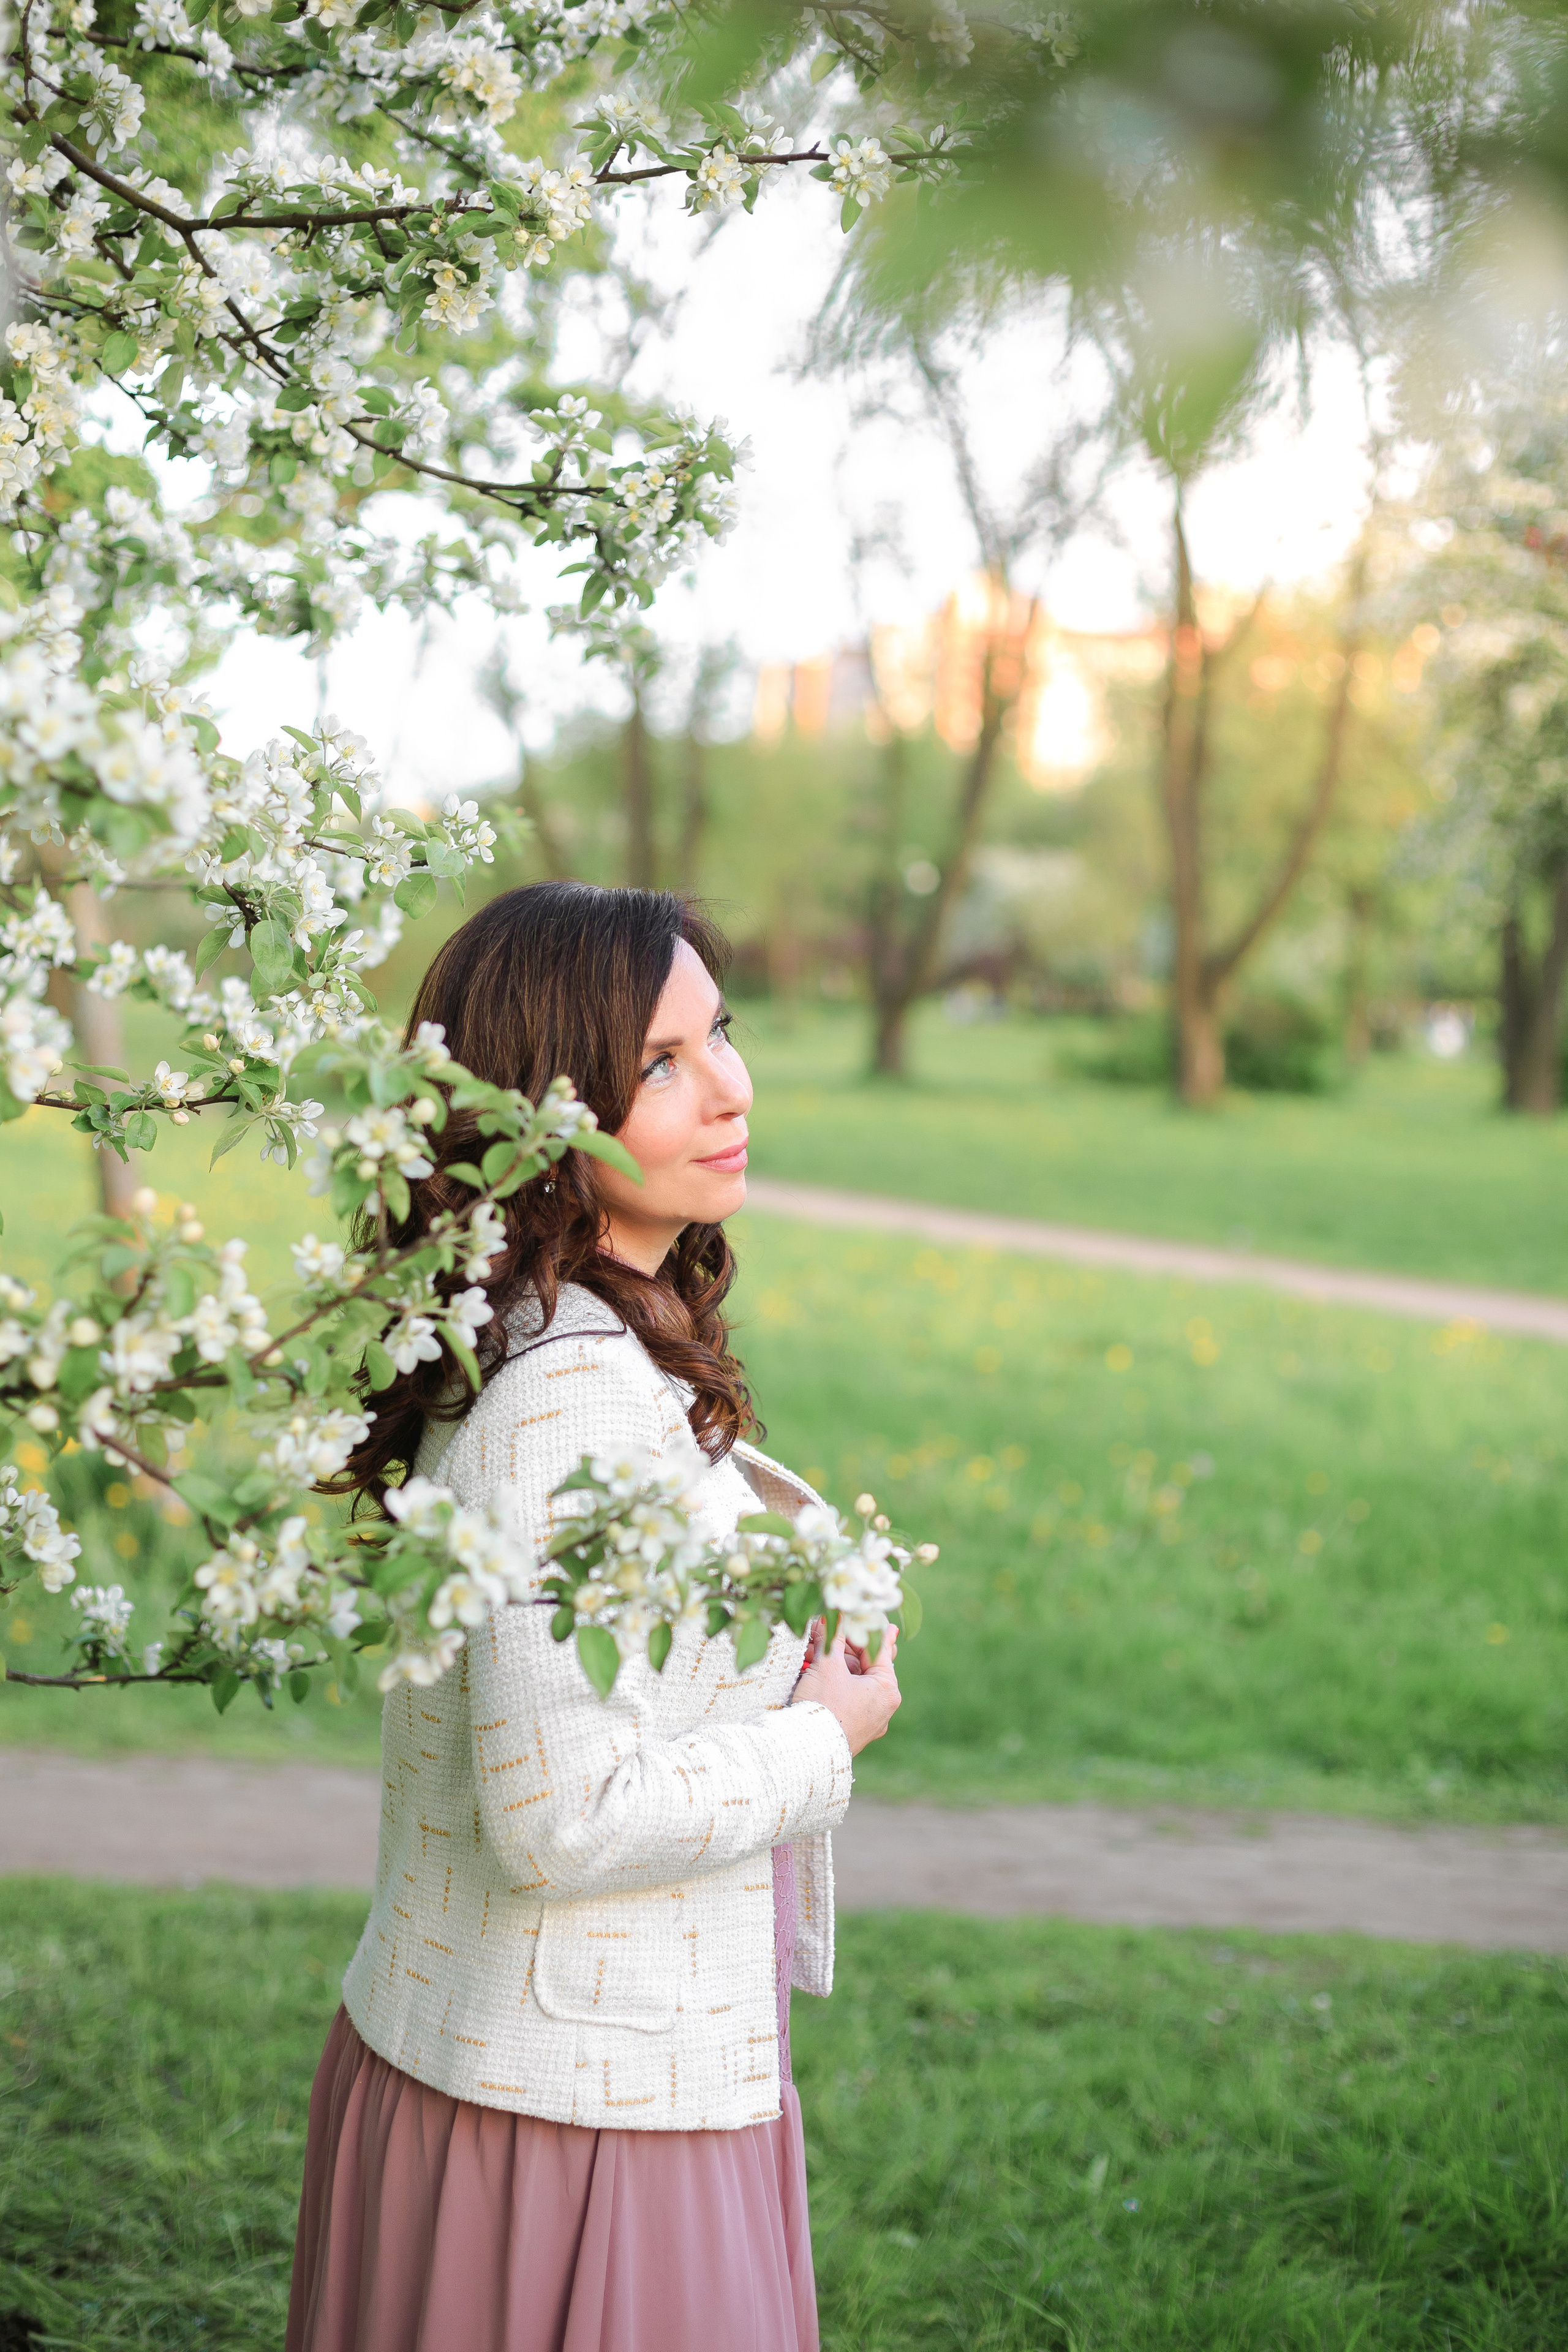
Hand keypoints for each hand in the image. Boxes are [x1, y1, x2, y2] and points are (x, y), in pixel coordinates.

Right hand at [790, 1621, 900, 1755]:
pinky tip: (811, 1672)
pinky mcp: (850, 1730)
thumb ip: (832, 1636)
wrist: (805, 1752)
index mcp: (886, 1689)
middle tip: (824, 1630)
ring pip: (850, 1682)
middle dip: (840, 1647)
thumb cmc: (823, 1706)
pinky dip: (830, 1684)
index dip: (867, 1628)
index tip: (874, 1616)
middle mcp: (882, 1707)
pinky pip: (843, 1699)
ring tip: (809, 1652)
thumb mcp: (828, 1664)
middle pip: (863, 1666)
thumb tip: (835, 1613)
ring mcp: (867, 1721)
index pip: (878, 1649)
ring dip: (831, 1665)